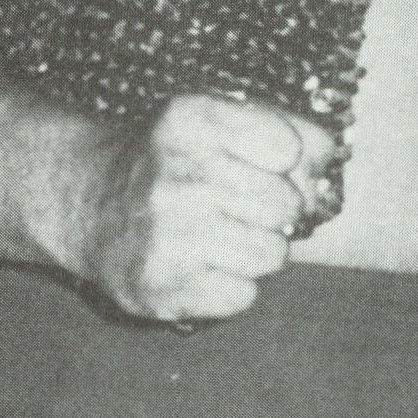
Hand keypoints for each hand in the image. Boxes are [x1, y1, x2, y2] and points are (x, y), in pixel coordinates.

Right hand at [67, 95, 335, 322]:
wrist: (91, 204)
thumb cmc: (174, 163)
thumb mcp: (217, 121)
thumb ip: (284, 129)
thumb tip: (326, 161)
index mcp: (192, 121)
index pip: (290, 149)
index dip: (285, 162)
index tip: (257, 164)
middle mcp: (177, 175)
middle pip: (286, 207)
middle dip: (273, 212)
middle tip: (234, 207)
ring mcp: (167, 234)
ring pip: (272, 255)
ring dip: (255, 251)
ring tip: (217, 237)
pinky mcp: (161, 286)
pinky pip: (244, 296)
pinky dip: (230, 286)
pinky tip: (200, 265)